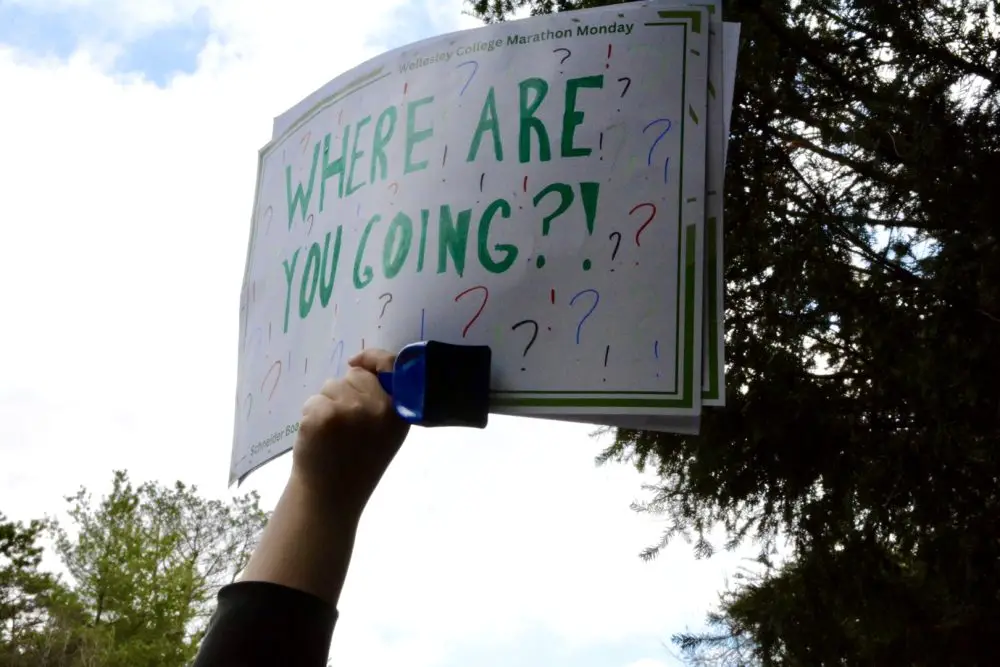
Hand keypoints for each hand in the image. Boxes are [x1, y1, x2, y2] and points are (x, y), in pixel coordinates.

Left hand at [291, 348, 409, 517]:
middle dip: (344, 392)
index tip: (356, 361)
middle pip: (353, 376)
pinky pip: (312, 400)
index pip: (390, 365)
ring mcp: (350, 411)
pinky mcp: (322, 416)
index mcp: (399, 412)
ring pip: (330, 387)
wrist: (331, 497)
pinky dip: (309, 416)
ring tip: (332, 436)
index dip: (372, 358)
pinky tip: (318, 439)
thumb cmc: (357, 463)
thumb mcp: (385, 431)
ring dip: (326, 405)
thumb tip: (359, 365)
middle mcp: (378, 408)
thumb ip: (382, 400)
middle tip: (344, 426)